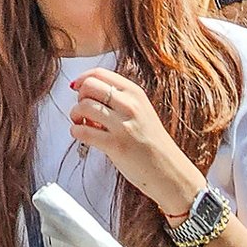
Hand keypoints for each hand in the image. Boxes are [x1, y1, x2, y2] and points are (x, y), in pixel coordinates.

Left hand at [68, 68, 207, 214]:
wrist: (170, 172)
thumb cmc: (151, 143)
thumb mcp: (141, 111)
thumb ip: (118, 99)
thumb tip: (83, 88)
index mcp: (136, 93)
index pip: (100, 73)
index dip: (82, 79)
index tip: (77, 88)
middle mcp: (131, 105)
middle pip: (88, 86)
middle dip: (79, 98)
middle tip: (84, 111)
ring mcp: (124, 125)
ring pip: (82, 106)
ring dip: (75, 115)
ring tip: (83, 124)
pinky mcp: (116, 145)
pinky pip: (82, 131)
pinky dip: (75, 132)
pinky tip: (82, 136)